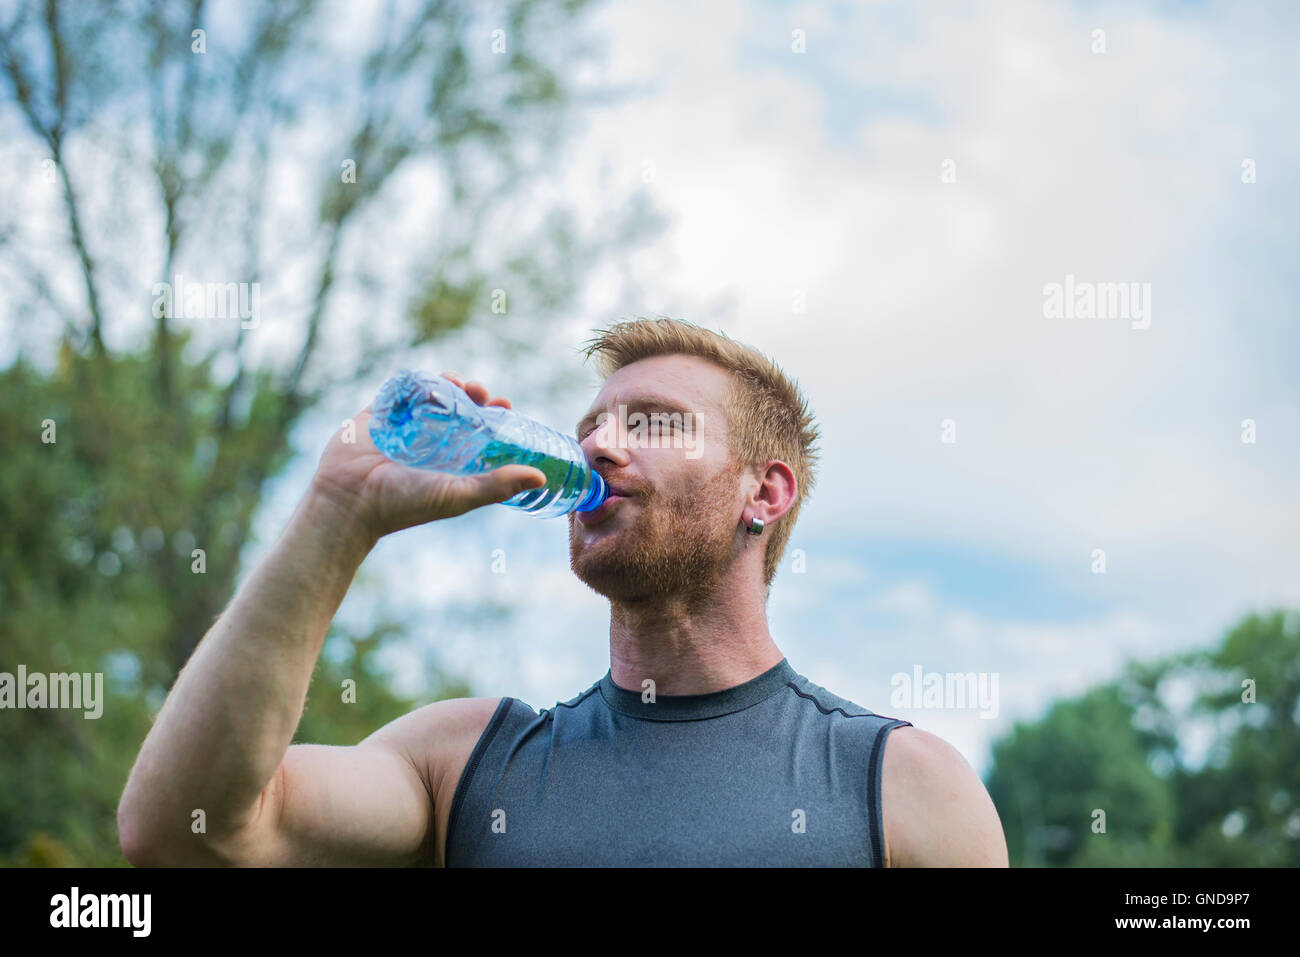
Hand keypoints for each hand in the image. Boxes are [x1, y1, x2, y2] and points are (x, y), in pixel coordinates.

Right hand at [309, 372, 546, 542]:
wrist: (350, 501)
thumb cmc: (404, 504)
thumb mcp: (458, 495)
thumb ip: (497, 485)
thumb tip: (541, 478)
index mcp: (449, 461)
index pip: (479, 431)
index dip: (494, 416)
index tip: (505, 404)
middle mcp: (428, 443)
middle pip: (457, 408)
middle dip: (472, 395)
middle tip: (479, 391)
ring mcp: (402, 427)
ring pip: (429, 395)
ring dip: (446, 384)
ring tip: (456, 382)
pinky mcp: (376, 416)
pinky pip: (396, 391)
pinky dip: (412, 381)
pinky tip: (426, 378)